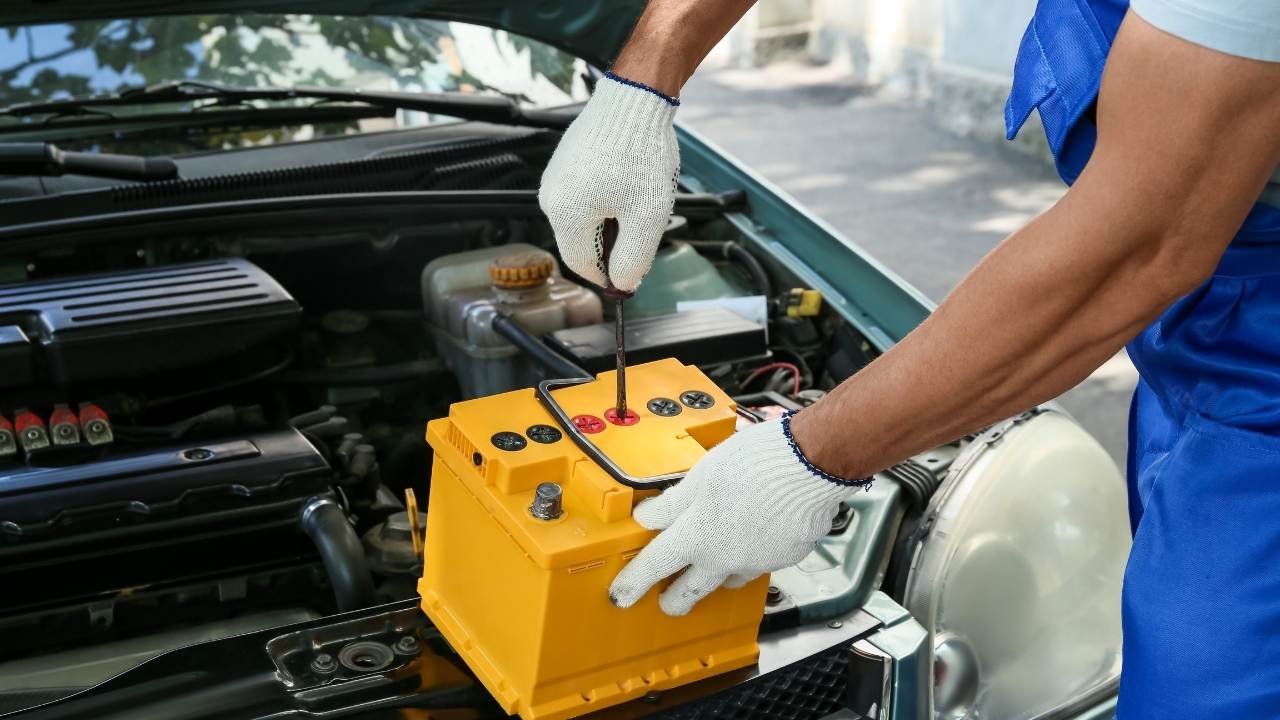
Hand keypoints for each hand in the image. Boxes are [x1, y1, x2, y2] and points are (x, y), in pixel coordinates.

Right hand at [538, 74, 679, 292]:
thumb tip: (622, 284)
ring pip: (583, 218)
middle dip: (613, 243)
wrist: (634, 99)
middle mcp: (551, 197)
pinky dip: (606, 198)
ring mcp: (556, 177)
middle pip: (581, 241)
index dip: (610, 275)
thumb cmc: (640, 153)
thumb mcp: (647, 218)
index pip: (582, 265)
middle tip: (644, 229)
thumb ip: (633, 259)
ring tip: (639, 199)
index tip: (633, 273)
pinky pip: (582, 194)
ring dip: (611, 220)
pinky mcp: (565, 161)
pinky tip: (629, 182)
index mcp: (565, 215)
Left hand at [608, 415, 869, 615]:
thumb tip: (650, 516)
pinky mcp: (785, 558)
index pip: (655, 565)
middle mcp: (726, 557)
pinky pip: (761, 562)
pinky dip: (752, 552)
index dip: (634, 581)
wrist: (812, 462)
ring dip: (717, 573)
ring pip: (728, 578)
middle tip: (667, 599)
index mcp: (699, 535)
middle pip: (691, 590)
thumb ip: (674, 501)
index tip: (622, 593)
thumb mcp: (702, 473)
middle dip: (675, 598)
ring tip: (714, 557)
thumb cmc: (757, 461)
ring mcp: (757, 561)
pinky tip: (756, 530)